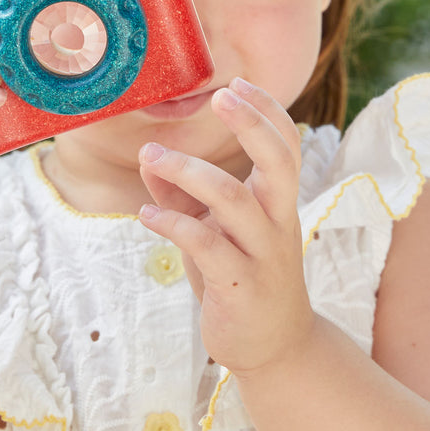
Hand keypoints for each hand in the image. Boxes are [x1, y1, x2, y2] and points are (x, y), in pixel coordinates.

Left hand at [137, 78, 313, 376]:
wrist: (273, 346)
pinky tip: (144, 215)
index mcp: (277, 202)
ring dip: (187, 171)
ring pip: (232, 199)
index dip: (266, 111)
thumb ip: (182, 194)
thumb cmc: (240, 276)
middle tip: (219, 96)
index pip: (285, 145)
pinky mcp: (239, 287)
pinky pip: (206, 245)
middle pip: (277, 161)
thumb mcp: (213, 229)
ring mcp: (262, 255)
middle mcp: (277, 222)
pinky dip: (171, 224)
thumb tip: (148, 155)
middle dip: (251, 124)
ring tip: (151, 155)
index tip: (237, 84)